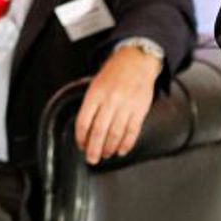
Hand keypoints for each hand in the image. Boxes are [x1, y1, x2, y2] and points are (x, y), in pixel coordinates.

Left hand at [74, 44, 161, 165]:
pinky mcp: (140, 110)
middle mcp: (110, 101)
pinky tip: (121, 150)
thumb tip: (85, 129)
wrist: (137, 61)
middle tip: (91, 159)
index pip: (84, 121)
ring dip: (109, 148)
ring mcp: (126, 106)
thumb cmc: (114, 73)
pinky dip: (126, 144)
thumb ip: (90, 104)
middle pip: (99, 131)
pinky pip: (132, 131)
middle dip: (93, 149)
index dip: (81, 137)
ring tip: (105, 154)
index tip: (81, 145)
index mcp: (95, 94)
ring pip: (115, 134)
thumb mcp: (95, 84)